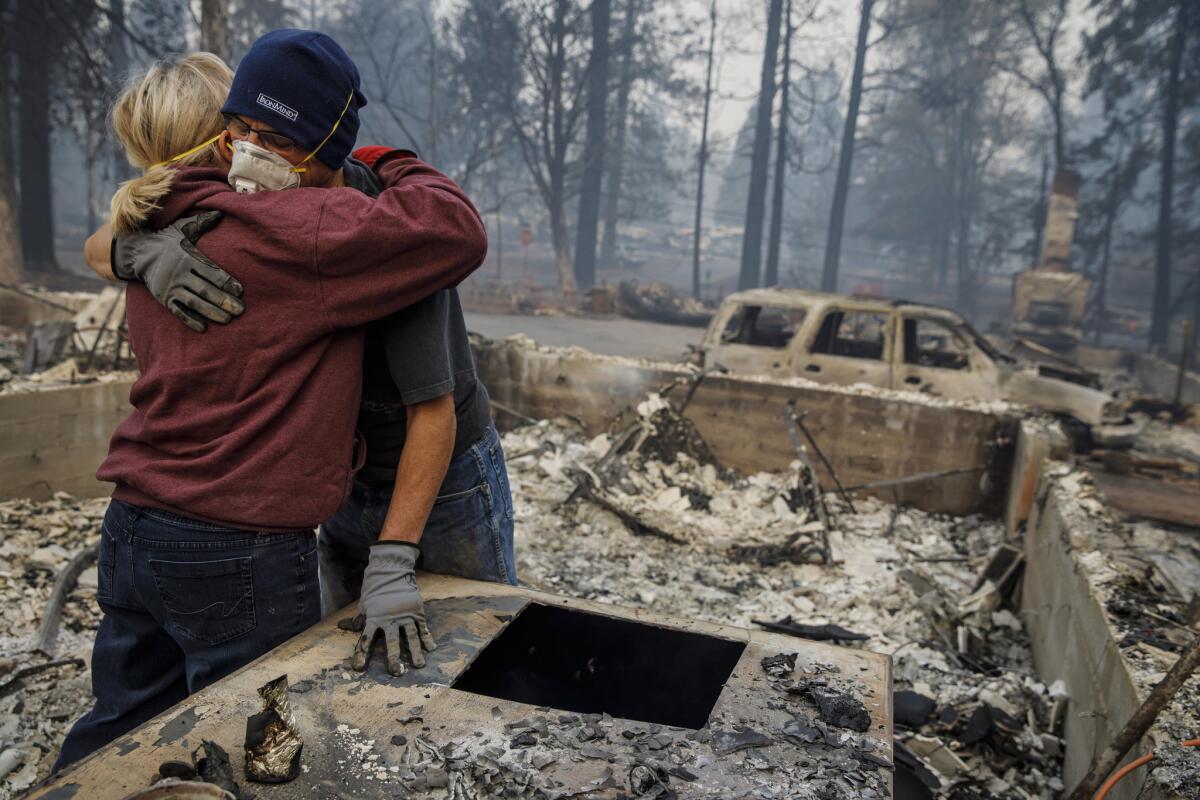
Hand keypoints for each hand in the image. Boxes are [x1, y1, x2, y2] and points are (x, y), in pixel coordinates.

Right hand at [112, 211, 244, 331]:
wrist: (137, 252)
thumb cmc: (167, 240)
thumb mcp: (182, 229)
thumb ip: (201, 224)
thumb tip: (220, 213)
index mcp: (187, 257)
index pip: (211, 271)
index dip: (226, 282)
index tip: (240, 291)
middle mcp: (179, 273)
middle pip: (205, 289)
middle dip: (223, 301)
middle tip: (240, 310)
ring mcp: (170, 287)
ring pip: (194, 302)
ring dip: (212, 312)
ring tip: (228, 319)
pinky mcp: (163, 298)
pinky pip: (178, 311)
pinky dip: (190, 320)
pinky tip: (203, 327)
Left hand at [351, 542, 436, 675]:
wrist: (392, 570)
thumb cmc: (375, 588)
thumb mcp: (364, 603)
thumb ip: (358, 618)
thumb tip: (342, 626)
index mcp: (374, 617)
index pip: (366, 639)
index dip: (361, 654)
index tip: (358, 668)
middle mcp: (390, 618)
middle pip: (392, 641)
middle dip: (394, 658)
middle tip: (396, 672)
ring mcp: (405, 614)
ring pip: (410, 636)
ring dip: (414, 651)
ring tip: (418, 665)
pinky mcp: (417, 610)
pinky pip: (422, 626)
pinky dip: (427, 637)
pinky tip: (431, 648)